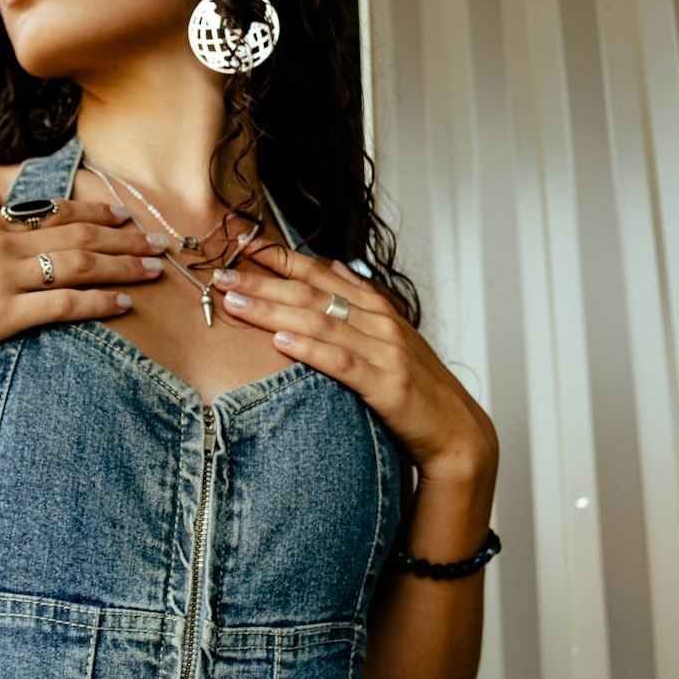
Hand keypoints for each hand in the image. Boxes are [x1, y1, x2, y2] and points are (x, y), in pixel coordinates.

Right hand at [0, 190, 169, 382]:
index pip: (50, 211)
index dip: (94, 213)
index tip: (123, 215)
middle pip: (77, 235)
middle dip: (124, 238)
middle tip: (160, 241)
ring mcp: (2, 278)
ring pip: (79, 265)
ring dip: (123, 265)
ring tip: (154, 269)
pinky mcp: (2, 316)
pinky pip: (64, 305)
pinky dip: (99, 301)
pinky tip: (124, 303)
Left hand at [212, 238, 497, 484]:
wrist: (456, 431)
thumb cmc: (418, 386)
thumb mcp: (391, 336)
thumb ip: (362, 301)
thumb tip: (334, 265)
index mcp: (377, 308)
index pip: (321, 274)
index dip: (281, 259)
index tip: (243, 247)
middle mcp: (380, 323)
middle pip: (311, 295)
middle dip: (263, 282)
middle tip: (222, 276)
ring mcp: (384, 352)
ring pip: (320, 322)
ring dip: (274, 310)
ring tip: (236, 302)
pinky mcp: (387, 385)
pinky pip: (341, 363)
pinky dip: (310, 349)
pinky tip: (281, 341)